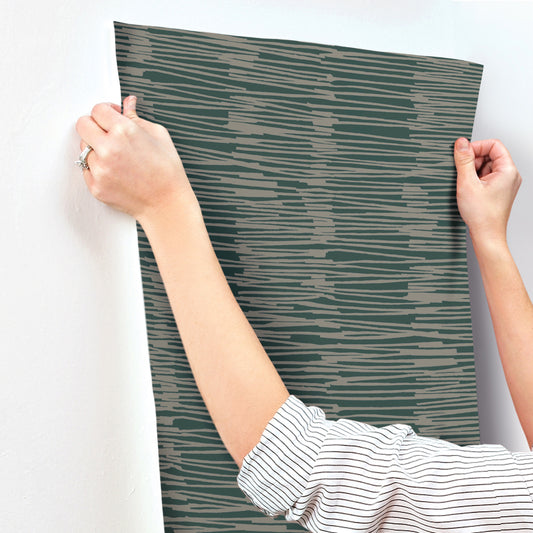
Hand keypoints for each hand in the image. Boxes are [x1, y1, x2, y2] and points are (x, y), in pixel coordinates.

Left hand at [75, 95, 194, 222]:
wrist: (167, 204)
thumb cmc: (167, 172)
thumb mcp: (159, 136)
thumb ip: (137, 117)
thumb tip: (128, 103)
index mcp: (124, 131)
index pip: (97, 110)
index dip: (106, 111)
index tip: (111, 116)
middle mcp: (108, 149)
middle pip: (83, 125)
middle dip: (94, 126)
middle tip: (107, 133)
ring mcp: (100, 169)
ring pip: (84, 148)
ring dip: (96, 149)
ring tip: (116, 157)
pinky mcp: (96, 186)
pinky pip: (86, 169)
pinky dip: (97, 168)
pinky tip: (115, 171)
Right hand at [454, 137, 521, 244]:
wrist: (487, 235)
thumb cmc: (482, 215)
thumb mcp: (467, 183)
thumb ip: (463, 160)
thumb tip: (461, 143)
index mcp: (508, 170)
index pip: (494, 145)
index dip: (476, 147)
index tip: (463, 154)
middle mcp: (510, 176)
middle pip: (490, 155)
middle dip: (473, 161)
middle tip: (463, 173)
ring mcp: (505, 184)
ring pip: (487, 167)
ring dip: (473, 172)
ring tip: (467, 186)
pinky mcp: (499, 191)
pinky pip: (486, 177)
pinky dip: (476, 181)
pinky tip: (470, 191)